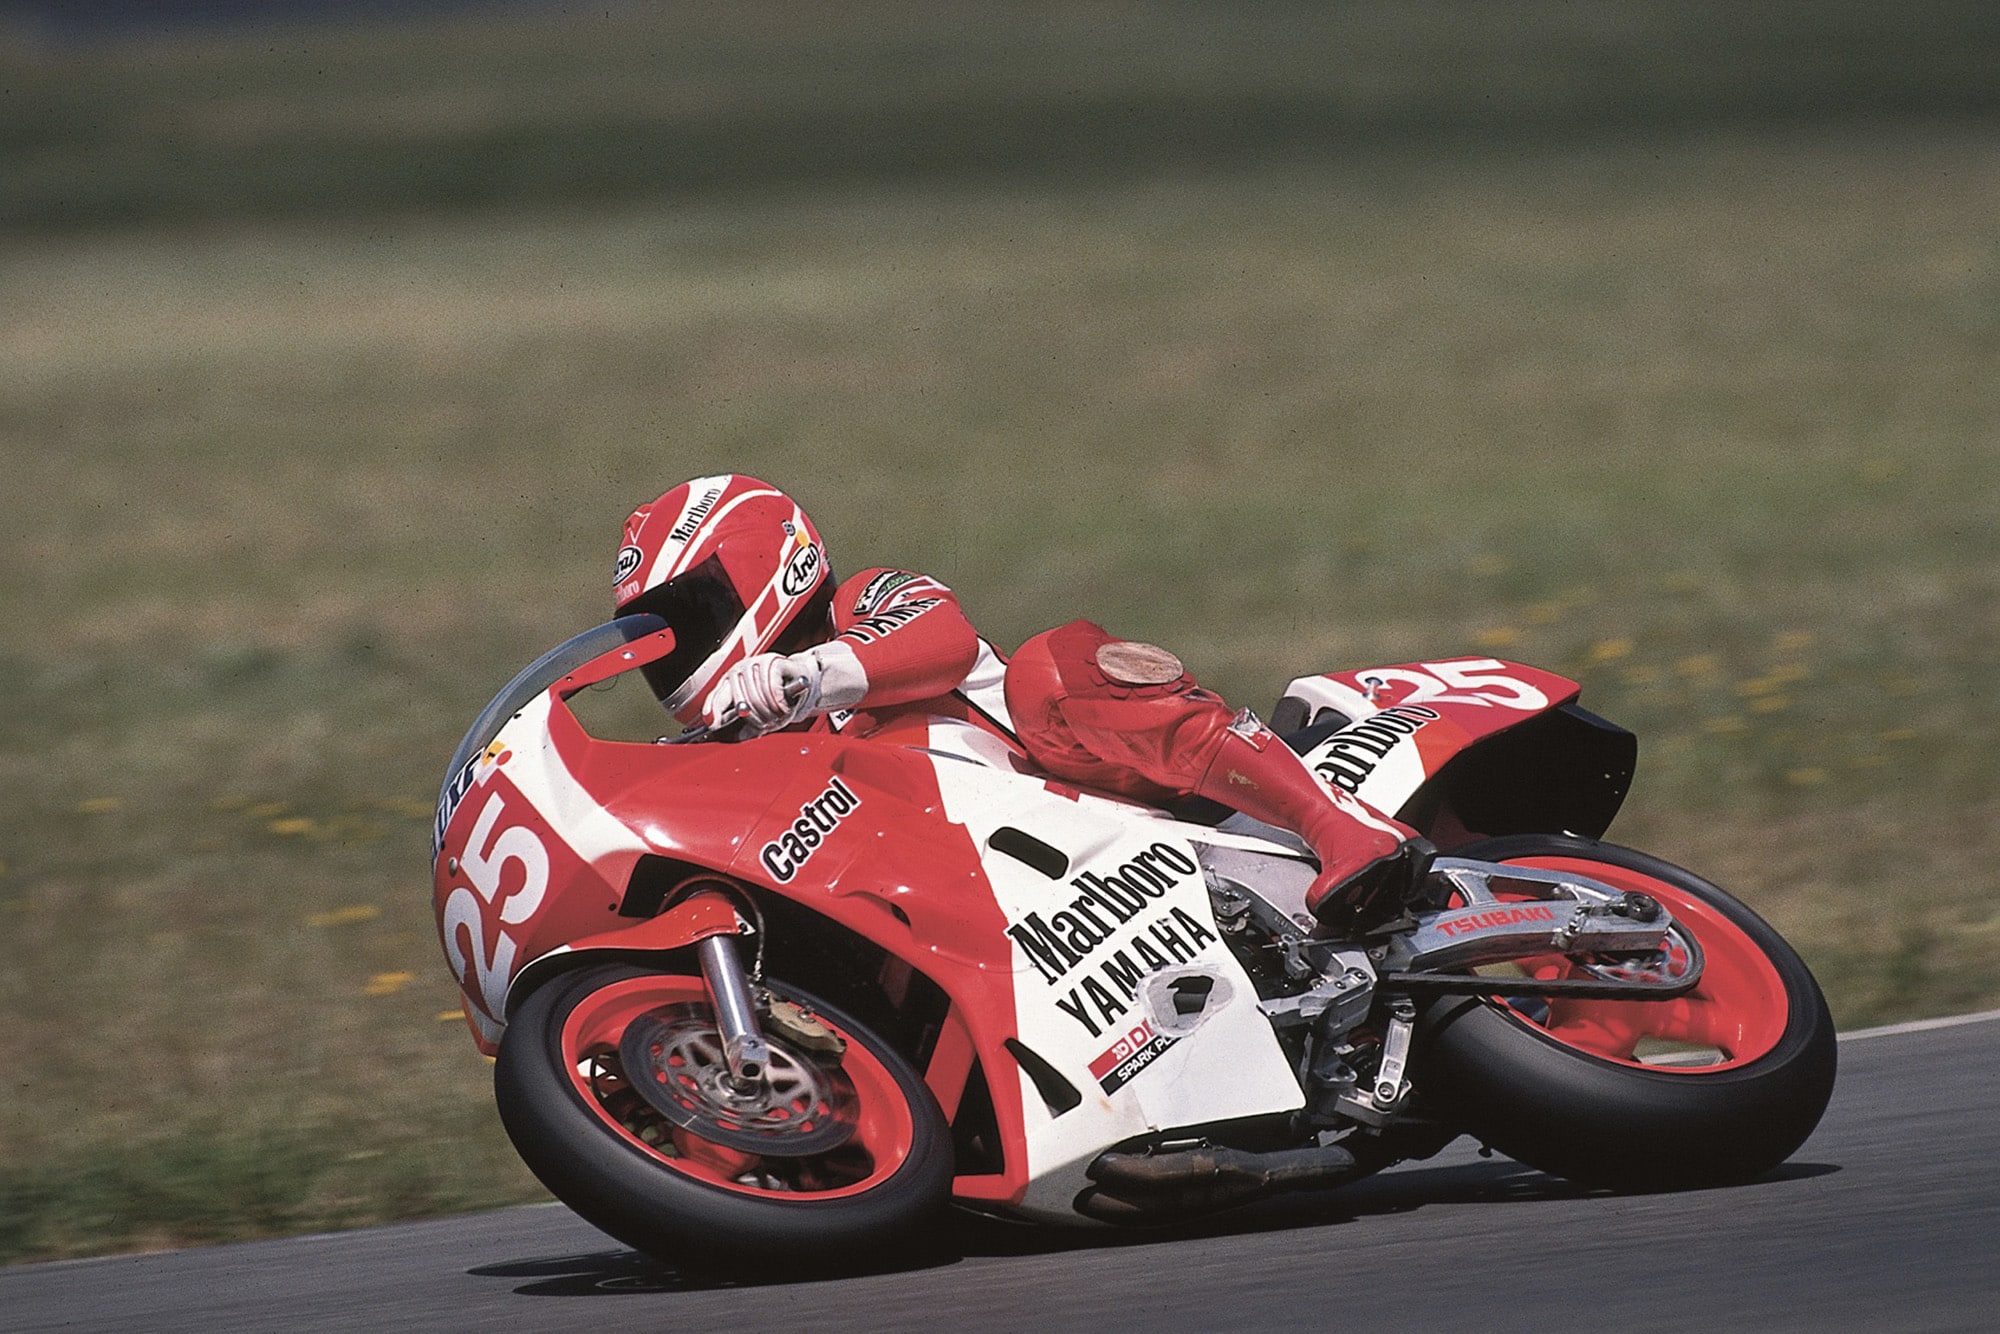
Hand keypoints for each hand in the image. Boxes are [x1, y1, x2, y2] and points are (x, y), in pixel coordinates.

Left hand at [702, 651, 824, 735]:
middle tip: (767, 723)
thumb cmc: (781, 695)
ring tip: (778, 714)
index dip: (712, 710)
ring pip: (757, 697)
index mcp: (731, 683)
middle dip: (757, 719)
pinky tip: (783, 705)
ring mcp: (754, 664)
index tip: (712, 724)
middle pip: (741, 702)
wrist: (804, 679)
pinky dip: (778, 701)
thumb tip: (737, 739)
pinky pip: (771, 688)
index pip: (716, 697)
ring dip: (770, 712)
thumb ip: (748, 726)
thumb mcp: (762, 714)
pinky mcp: (771, 661)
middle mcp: (739, 671)